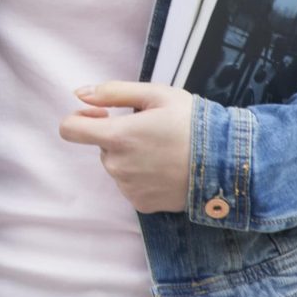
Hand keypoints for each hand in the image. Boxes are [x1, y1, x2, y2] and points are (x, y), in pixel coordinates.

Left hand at [58, 82, 196, 212]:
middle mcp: (117, 166)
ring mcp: (128, 188)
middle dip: (119, 138)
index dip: (80, 118)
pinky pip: (130, 186)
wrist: (227, 163)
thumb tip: (79, 93)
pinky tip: (166, 170)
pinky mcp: (141, 204)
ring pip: (117, 167)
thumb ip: (113, 92)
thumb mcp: (157, 95)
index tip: (102, 115)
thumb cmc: (193, 123)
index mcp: (117, 136)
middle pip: (101, 147)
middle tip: (153, 133)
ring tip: (164, 152)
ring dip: (131, 158)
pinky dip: (142, 177)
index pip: (70, 129)